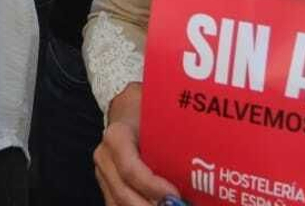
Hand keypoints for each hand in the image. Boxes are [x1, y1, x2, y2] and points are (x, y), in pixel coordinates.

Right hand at [94, 84, 178, 205]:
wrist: (127, 109)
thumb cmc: (146, 111)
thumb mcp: (158, 115)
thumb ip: (174, 135)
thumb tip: (201, 161)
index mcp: (117, 137)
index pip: (130, 169)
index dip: (152, 186)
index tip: (176, 195)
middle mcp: (105, 157)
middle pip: (123, 193)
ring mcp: (103, 173)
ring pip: (118, 203)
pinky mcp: (107, 184)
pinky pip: (118, 204)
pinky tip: (159, 205)